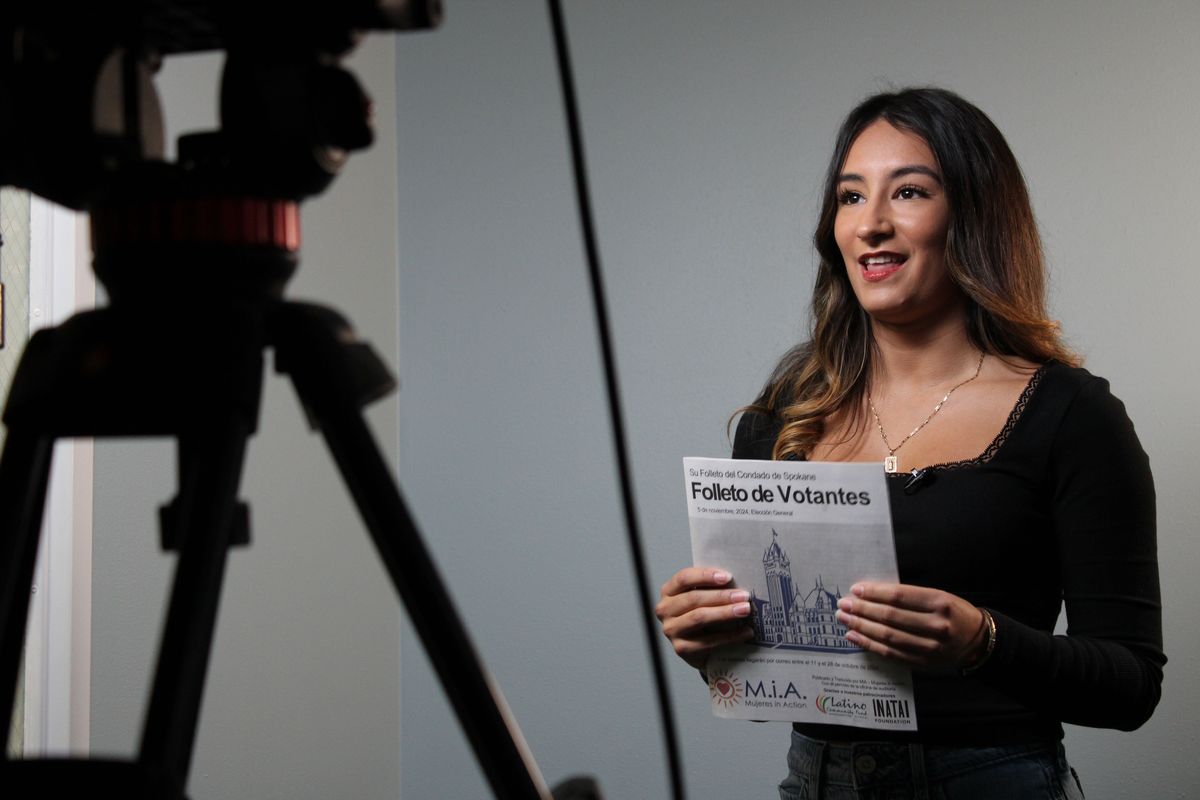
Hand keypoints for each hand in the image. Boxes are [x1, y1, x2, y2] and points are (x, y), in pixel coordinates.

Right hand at [655, 566, 755, 670]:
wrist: (699, 649)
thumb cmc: (702, 616)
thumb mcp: (702, 598)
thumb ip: (711, 588)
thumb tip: (736, 583)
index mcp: (669, 591)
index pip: (684, 578)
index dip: (705, 576)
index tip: (728, 577)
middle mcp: (665, 610)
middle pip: (694, 598)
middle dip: (721, 596)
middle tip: (743, 596)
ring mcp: (671, 630)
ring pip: (699, 617)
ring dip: (725, 613)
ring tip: (745, 610)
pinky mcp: (681, 648)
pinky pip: (708, 641)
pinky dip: (730, 636)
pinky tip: (745, 632)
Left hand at [835, 582, 987, 670]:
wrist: (977, 642)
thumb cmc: (953, 613)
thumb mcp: (939, 596)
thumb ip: (910, 596)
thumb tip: (872, 593)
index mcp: (940, 603)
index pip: (900, 597)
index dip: (875, 593)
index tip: (856, 589)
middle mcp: (936, 625)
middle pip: (891, 617)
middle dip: (862, 610)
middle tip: (843, 604)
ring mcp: (930, 647)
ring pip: (888, 637)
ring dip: (861, 627)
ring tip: (844, 619)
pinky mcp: (923, 662)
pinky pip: (891, 654)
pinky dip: (870, 645)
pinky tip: (854, 637)